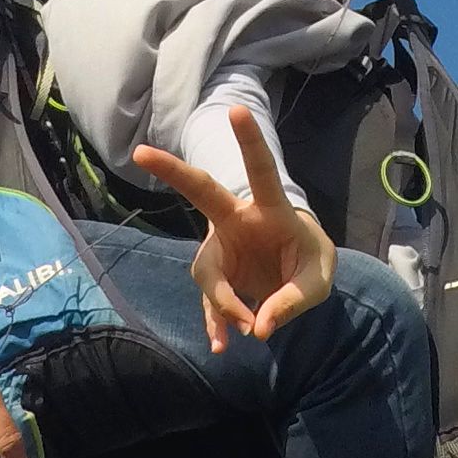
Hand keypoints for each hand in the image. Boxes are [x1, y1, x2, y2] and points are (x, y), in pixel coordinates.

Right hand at [132, 106, 338, 352]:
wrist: (297, 275)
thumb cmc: (309, 261)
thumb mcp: (317, 281)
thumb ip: (294, 301)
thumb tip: (259, 327)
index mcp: (270, 209)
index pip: (260, 172)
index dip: (248, 142)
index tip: (235, 111)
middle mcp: (237, 221)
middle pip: (201, 193)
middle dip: (172, 171)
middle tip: (140, 152)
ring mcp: (222, 248)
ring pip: (205, 272)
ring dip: (224, 303)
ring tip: (249, 330)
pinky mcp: (218, 277)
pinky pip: (208, 302)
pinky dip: (216, 325)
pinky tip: (220, 346)